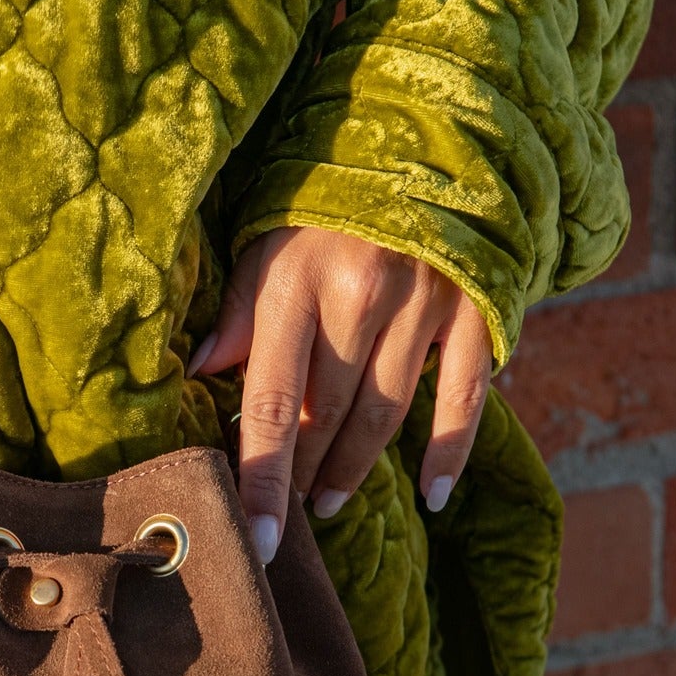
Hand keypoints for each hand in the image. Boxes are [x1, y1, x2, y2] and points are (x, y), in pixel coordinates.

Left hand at [187, 227, 492, 563]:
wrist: (420, 135)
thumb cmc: (323, 199)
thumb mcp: (265, 239)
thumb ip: (238, 309)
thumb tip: (203, 371)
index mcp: (297, 284)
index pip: (274, 404)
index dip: (263, 480)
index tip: (254, 540)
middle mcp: (361, 297)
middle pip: (329, 417)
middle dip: (304, 476)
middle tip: (287, 514)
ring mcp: (423, 304)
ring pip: (385, 415)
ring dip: (355, 469)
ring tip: (329, 502)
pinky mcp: (472, 308)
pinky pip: (462, 398)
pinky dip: (448, 452)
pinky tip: (432, 495)